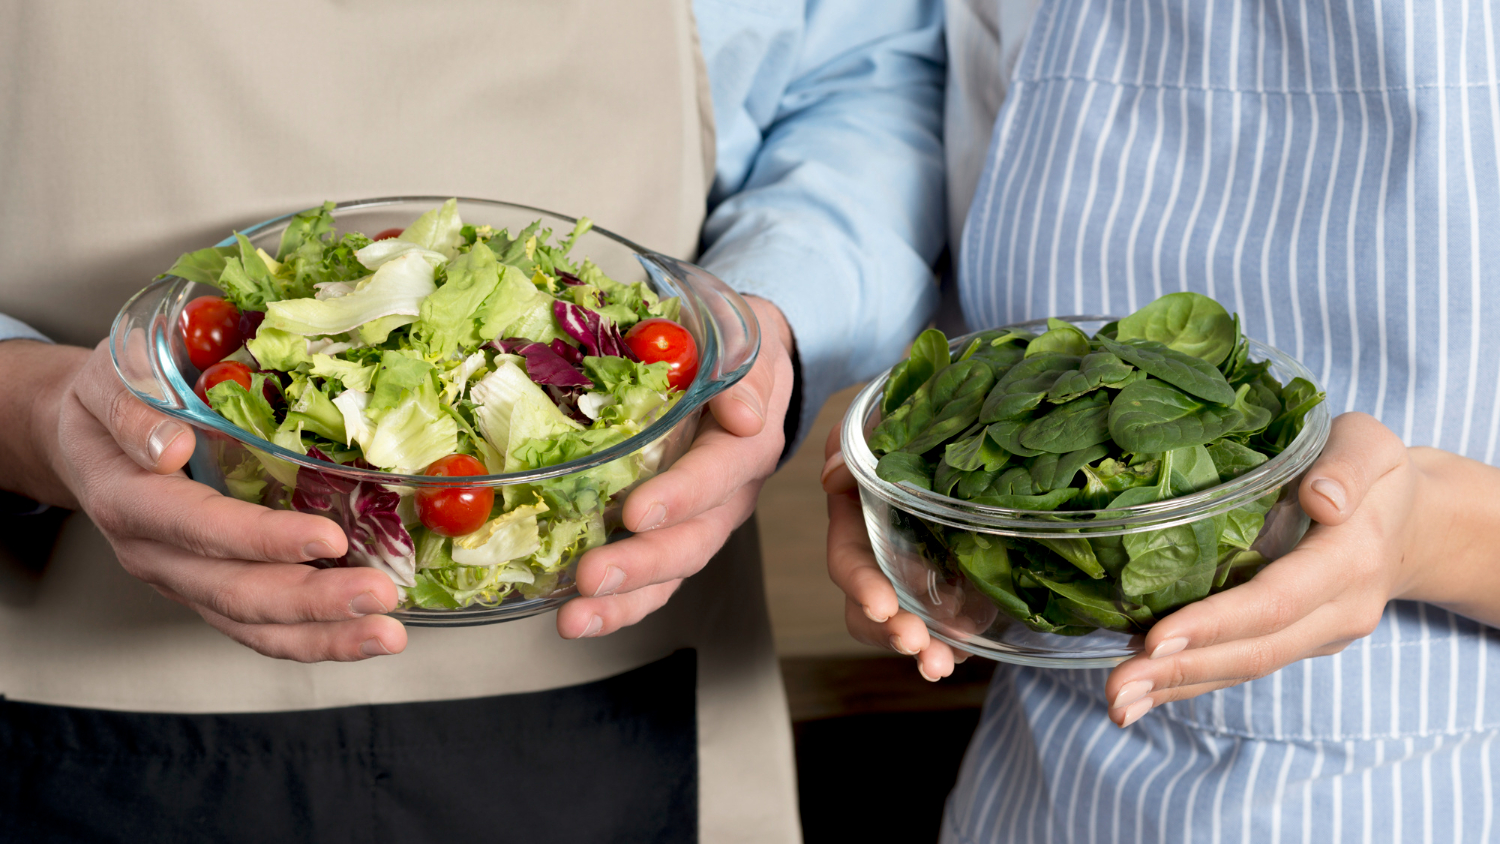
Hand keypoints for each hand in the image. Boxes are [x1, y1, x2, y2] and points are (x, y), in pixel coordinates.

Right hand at [20, 340, 406, 661]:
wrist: (86, 437)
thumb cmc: (111, 398)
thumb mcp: (109, 376)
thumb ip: (131, 407)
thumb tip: (170, 446)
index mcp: (130, 500)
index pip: (202, 527)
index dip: (264, 540)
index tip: (329, 539)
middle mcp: (155, 554)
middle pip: (236, 592)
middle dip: (313, 601)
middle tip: (380, 595)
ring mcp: (182, 580)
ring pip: (250, 625)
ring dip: (323, 636)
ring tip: (386, 636)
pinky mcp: (209, 590)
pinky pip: (258, 628)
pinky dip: (314, 639)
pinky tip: (363, 635)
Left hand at [555, 295, 795, 638]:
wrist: (748, 370)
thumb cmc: (734, 351)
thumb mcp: (745, 343)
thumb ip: (744, 376)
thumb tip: (742, 414)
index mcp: (747, 445)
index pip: (718, 474)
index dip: (681, 495)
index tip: (636, 512)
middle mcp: (730, 495)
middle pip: (694, 540)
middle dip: (642, 564)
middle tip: (592, 578)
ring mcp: (702, 520)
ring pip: (672, 572)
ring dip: (624, 600)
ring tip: (575, 620)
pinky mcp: (674, 534)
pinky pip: (653, 581)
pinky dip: (618, 605)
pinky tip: (576, 620)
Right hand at [822, 421, 961, 680]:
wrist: (957, 425)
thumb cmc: (901, 430)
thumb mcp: (871, 426)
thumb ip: (846, 445)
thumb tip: (832, 476)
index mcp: (856, 526)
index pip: (849, 564)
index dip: (861, 587)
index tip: (880, 606)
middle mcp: (883, 560)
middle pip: (874, 612)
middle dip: (891, 633)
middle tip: (916, 644)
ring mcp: (919, 578)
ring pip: (912, 626)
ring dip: (925, 650)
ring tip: (942, 665)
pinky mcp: (956, 586)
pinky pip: (952, 624)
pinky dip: (959, 642)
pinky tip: (973, 645)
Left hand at [1103, 412, 1425, 726]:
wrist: (1416, 527)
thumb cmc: (1378, 475)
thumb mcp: (1370, 445)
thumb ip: (1349, 464)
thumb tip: (1321, 499)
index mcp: (1350, 560)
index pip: (1276, 601)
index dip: (1215, 623)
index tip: (1156, 640)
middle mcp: (1337, 611)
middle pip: (1254, 651)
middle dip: (1180, 672)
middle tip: (1115, 691)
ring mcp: (1319, 635)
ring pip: (1245, 668)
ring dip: (1177, 688)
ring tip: (1117, 703)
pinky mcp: (1298, 642)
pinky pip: (1244, 665)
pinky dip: (1193, 681)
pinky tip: (1145, 691)